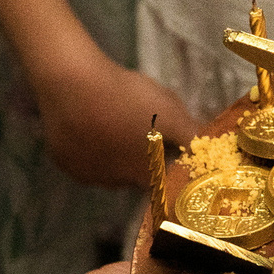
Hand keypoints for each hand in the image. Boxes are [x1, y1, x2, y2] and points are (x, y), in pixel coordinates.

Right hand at [34, 53, 201, 187]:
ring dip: (114, 154)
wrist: (73, 83)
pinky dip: (90, 147)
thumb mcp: (170, 111)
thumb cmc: (126, 98)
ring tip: (116, 123)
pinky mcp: (62, 161)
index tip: (169, 163)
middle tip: (141, 132)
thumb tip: (211, 151)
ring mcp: (84, 174)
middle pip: (133, 178)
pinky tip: (92, 124)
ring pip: (107, 169)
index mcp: (140, 174)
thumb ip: (191, 135)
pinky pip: (82, 159)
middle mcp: (112, 183)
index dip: (168, 177)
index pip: (161, 189)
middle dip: (141, 160)